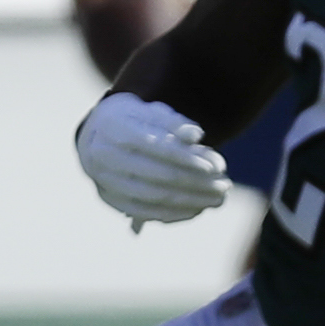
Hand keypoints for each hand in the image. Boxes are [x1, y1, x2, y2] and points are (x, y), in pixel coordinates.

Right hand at [76, 92, 224, 227]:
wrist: (98, 133)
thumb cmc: (136, 120)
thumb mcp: (154, 112)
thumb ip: (175, 123)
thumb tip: (196, 136)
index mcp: (114, 127)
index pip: (157, 146)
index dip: (187, 158)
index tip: (216, 167)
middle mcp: (104, 156)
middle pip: (158, 175)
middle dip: (196, 183)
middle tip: (225, 186)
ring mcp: (105, 180)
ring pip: (154, 197)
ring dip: (190, 201)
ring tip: (218, 199)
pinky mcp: (110, 199)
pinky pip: (145, 212)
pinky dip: (174, 213)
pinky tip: (198, 209)